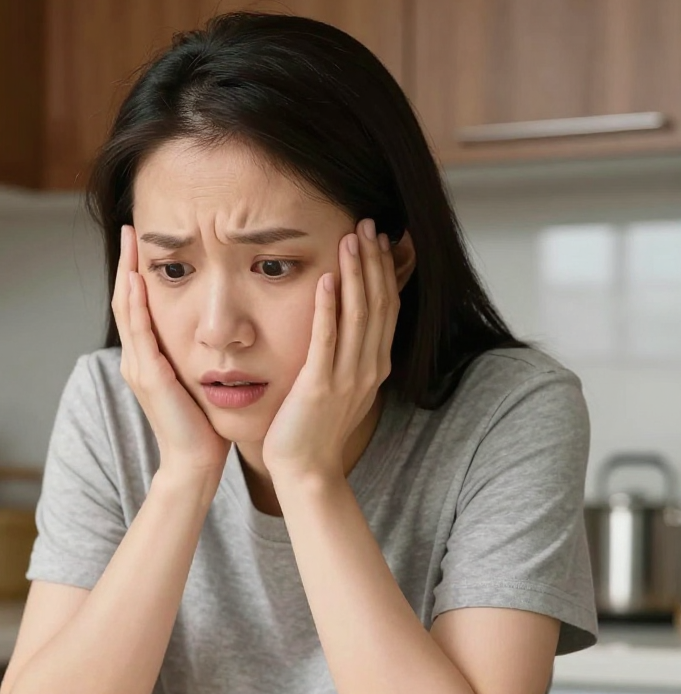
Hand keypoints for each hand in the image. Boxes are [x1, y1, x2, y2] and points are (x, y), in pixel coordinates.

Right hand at [111, 225, 231, 481]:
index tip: (142, 242)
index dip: (137, 273)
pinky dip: (137, 304)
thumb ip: (196, 357)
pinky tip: (140, 280)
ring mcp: (139, 367)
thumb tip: (214, 333)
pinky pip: (140, 332)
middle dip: (127, 264)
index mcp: (147, 359)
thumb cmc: (203, 425)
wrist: (195, 462)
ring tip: (130, 242)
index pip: (137, 306)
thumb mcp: (198, 381)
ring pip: (127, 311)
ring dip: (128, 274)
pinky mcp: (150, 377)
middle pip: (125, 301)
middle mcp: (137, 359)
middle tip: (129, 228)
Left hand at [261, 218, 399, 484]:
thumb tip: (347, 323)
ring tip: (351, 237)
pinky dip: (329, 308)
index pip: (387, 307)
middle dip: (374, 261)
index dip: (385, 270)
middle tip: (368, 223)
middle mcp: (368, 368)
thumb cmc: (315, 429)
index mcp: (374, 366)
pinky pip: (327, 340)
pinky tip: (327, 279)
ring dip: (356, 273)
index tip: (379, 238)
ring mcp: (346, 378)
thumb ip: (347, 355)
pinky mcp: (319, 387)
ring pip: (359, 315)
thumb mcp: (340, 387)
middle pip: (378, 303)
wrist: (306, 471)